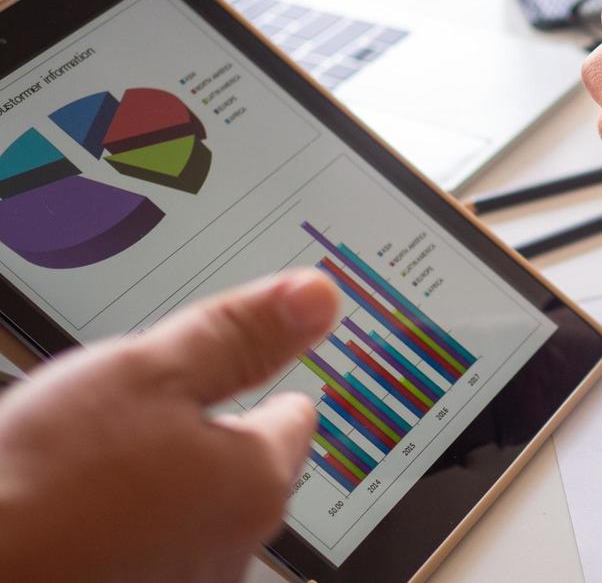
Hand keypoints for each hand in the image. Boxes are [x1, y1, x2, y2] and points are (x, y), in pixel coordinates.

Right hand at [0, 270, 338, 582]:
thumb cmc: (43, 480)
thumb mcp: (150, 372)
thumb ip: (240, 334)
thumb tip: (316, 296)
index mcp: (257, 483)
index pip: (294, 414)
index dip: (246, 382)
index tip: (217, 370)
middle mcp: (236, 548)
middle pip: (242, 465)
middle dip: (196, 434)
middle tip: (128, 419)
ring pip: (193, 508)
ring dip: (158, 482)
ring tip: (89, 468)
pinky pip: (150, 546)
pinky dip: (123, 526)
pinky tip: (75, 511)